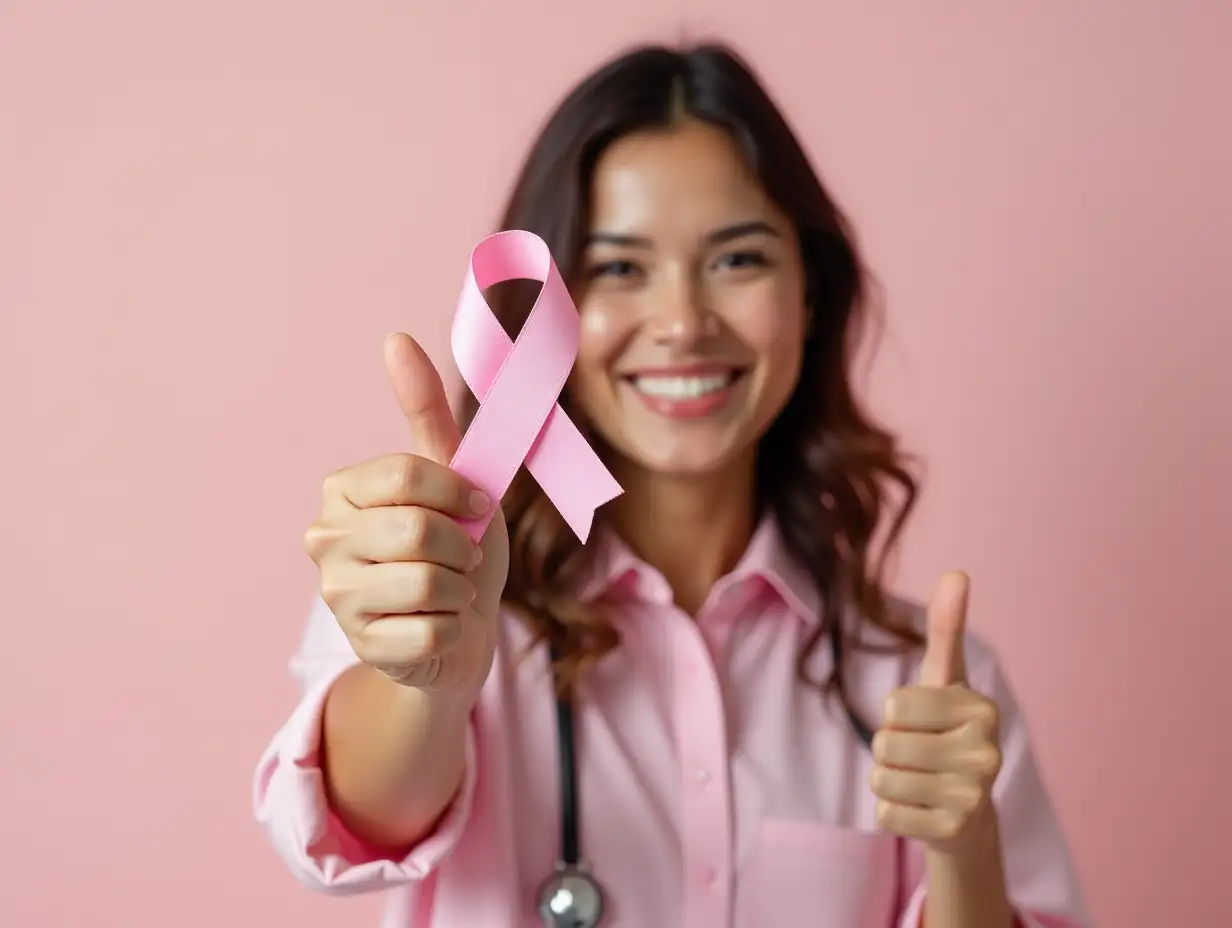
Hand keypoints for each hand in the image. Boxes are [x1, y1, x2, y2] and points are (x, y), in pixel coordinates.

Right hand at [304, 333, 509, 694]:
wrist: (463, 629)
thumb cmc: (456, 544)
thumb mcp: (455, 474)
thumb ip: (427, 410)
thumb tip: (396, 338)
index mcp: (342, 491)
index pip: (407, 473)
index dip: (458, 493)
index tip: (475, 508)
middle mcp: (324, 540)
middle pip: (417, 531)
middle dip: (461, 547)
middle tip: (461, 558)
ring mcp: (336, 598)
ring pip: (427, 584)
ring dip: (461, 589)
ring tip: (450, 590)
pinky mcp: (361, 647)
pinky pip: (433, 631)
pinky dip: (454, 628)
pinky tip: (438, 626)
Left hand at [869, 571, 1001, 854]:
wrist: (966, 810)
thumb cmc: (946, 730)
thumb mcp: (943, 679)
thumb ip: (946, 627)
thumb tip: (957, 572)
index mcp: (982, 710)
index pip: (895, 705)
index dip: (896, 714)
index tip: (924, 722)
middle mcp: (986, 754)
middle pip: (885, 743)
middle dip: (888, 749)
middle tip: (920, 757)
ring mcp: (973, 798)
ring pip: (881, 778)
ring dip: (888, 780)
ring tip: (921, 781)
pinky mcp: (952, 833)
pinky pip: (885, 814)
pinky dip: (892, 812)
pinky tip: (921, 809)